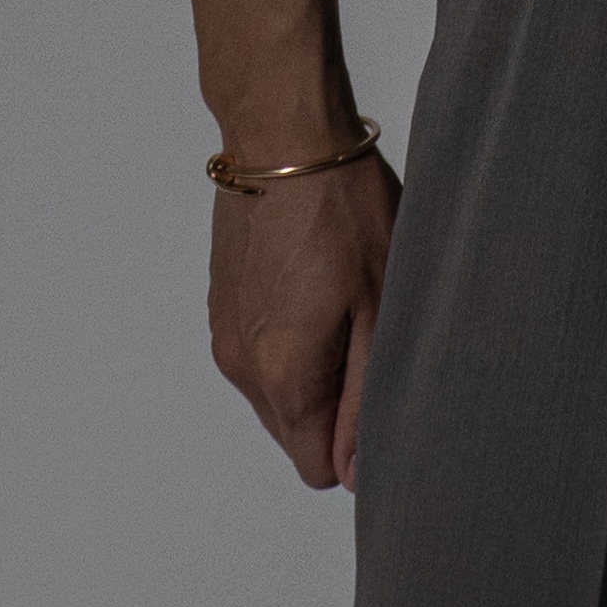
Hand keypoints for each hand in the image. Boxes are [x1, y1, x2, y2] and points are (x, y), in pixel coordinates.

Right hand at [207, 149, 401, 489]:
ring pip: (278, 389)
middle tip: (373, 326)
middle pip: (296, 430)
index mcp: (282, 376)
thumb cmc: (345, 208)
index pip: (318, 466)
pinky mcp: (221, 301)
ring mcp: (224, 331)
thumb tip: (354, 473)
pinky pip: (261, 348)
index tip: (385, 379)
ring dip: (316, 362)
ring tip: (347, 293)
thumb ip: (366, 397)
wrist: (283, 132)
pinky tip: (318, 275)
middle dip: (338, 400)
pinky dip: (292, 331)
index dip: (359, 438)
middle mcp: (240, 365)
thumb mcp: (380, 304)